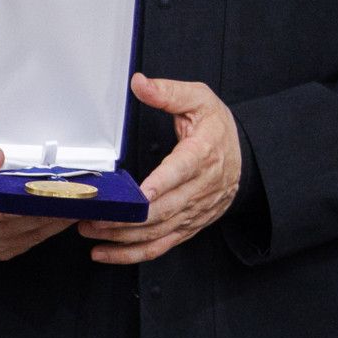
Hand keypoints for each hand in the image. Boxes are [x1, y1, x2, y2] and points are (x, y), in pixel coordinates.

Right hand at [0, 125, 75, 259]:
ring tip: (73, 202)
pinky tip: (63, 213)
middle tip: (69, 194)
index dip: (18, 203)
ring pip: (22, 235)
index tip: (43, 191)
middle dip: (40, 210)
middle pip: (10, 224)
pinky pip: (26, 242)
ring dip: (49, 221)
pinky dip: (47, 229)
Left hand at [82, 73, 240, 265]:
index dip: (161, 183)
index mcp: (203, 153)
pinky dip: (132, 253)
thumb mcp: (199, 100)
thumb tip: (141, 84)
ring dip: (123, 236)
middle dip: (128, 216)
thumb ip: (168, 92)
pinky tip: (107, 252)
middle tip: (95, 215)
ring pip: (158, 231)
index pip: (181, 170)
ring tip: (92, 230)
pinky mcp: (188, 226)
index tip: (140, 192)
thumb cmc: (218, 129)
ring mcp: (195, 211)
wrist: (246, 158)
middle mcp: (201, 187)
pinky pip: (160, 245)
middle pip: (164, 208)